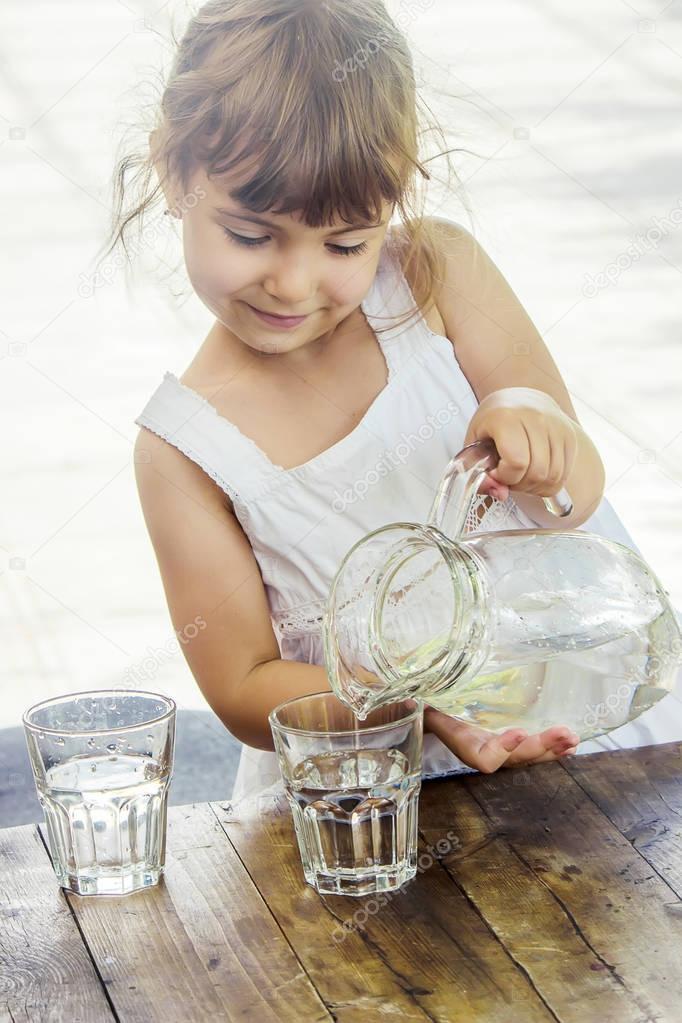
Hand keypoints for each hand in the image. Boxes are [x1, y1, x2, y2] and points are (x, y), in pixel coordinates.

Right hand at [422, 705, 579, 771]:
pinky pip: (531, 749)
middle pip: (512, 760)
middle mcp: (480, 748)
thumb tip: (405, 699)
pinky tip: (572, 742)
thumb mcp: (413, 700)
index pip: (481, 757)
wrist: (423, 703)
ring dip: (551, 750)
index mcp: (460, 740)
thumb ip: (409, 704)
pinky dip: (553, 748)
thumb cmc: (418, 700)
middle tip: (562, 734)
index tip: (516, 733)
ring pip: (526, 758)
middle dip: (538, 749)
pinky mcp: (507, 738)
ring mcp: (496, 745)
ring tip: (572, 738)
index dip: (499, 750)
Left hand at [463, 387, 578, 503]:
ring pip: (553, 477)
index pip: (516, 463)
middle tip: (508, 475)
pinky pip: (563, 475)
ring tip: (521, 475)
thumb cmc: (495, 419)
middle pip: (537, 473)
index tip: (495, 470)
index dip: (504, 476)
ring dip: (534, 486)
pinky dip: (548, 484)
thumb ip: (477, 471)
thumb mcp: (474, 441)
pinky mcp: (570, 437)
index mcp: (507, 417)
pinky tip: (534, 474)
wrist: (521, 394)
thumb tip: (500, 494)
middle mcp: (537, 419)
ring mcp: (557, 427)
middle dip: (519, 484)